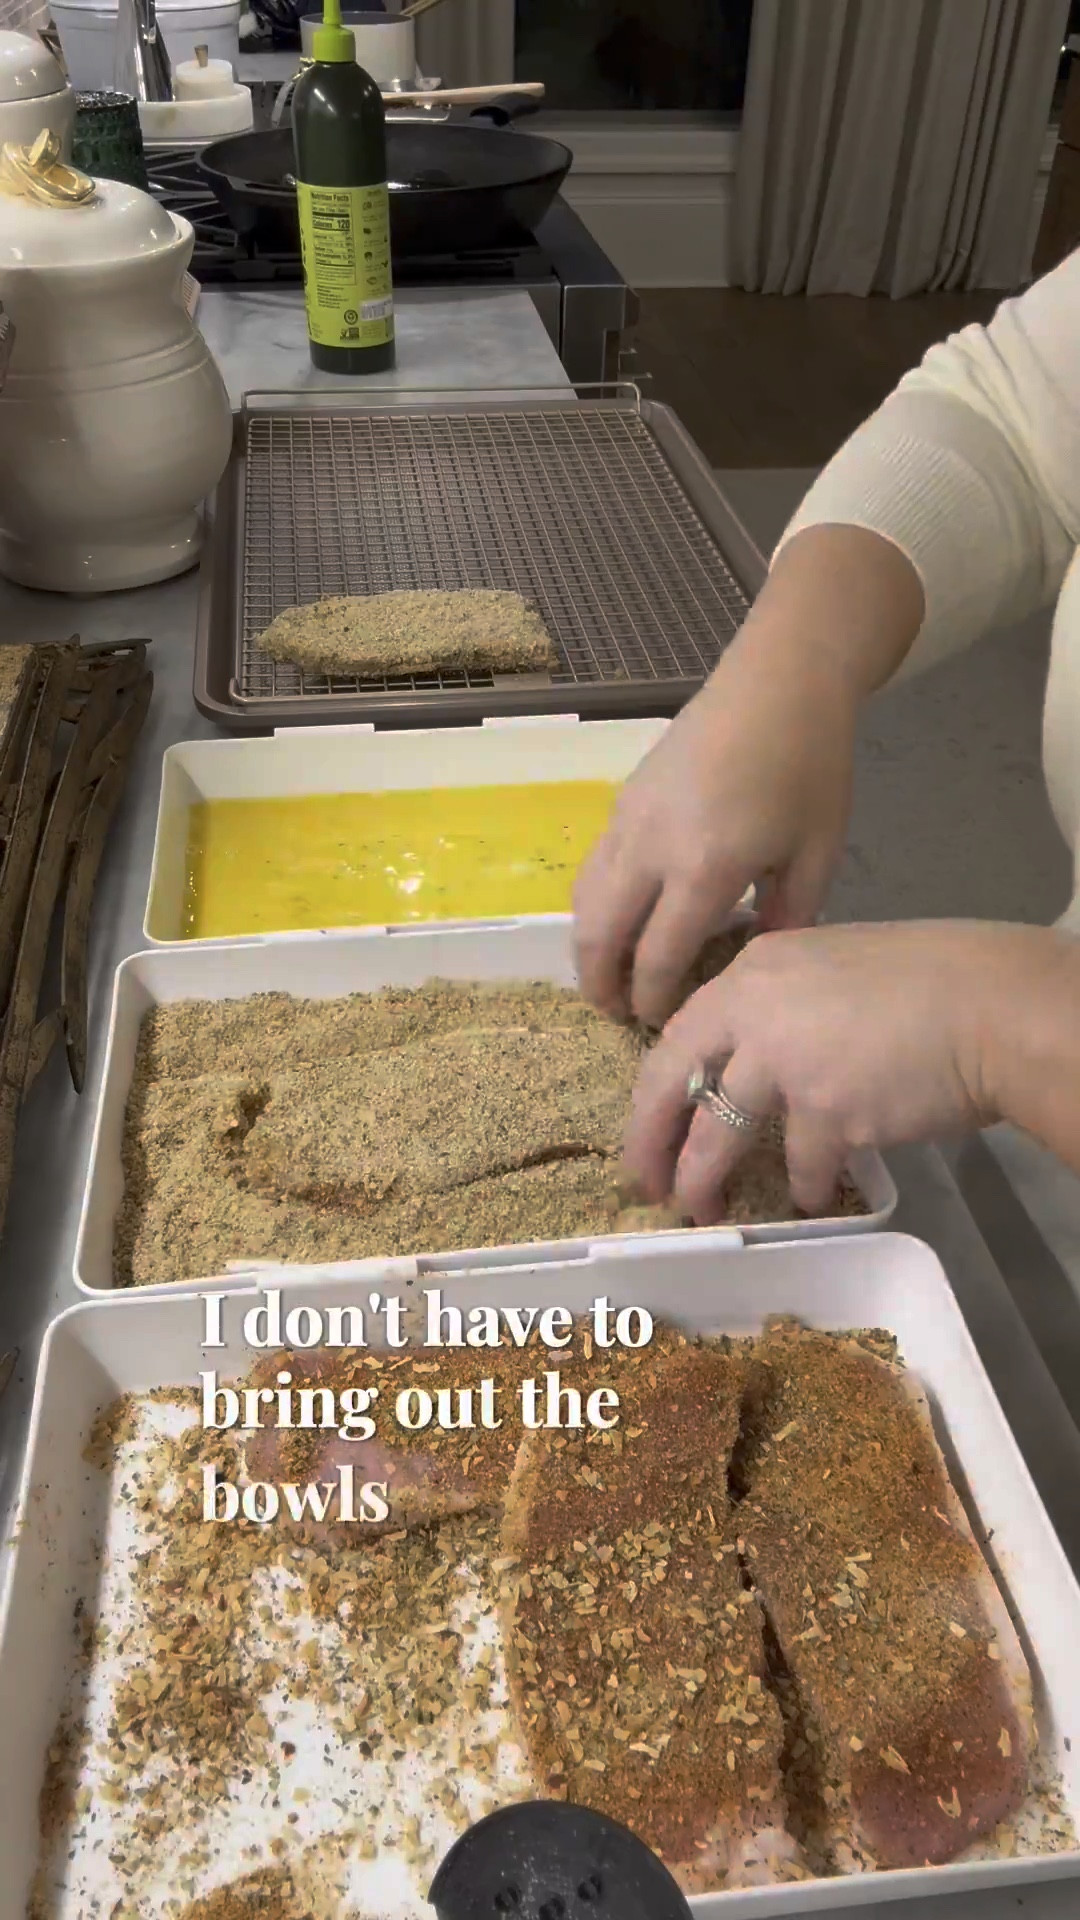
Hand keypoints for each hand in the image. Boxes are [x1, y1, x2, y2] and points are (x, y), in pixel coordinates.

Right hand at [574, 645, 857, 1029]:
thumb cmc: (811, 766)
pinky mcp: (622, 799)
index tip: (661, 1025)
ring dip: (588, 946)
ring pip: (584, 900)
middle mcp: (651, 848)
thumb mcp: (818, 853)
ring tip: (607, 975)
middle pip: (600, 935)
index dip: (654, 999)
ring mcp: (628, 819)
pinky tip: (620, 919)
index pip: (658, 956)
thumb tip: (757, 965)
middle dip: (601, 985)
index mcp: (704, 868)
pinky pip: (594, 867)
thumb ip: (788, 918)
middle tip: (615, 1016)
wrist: (780, 681)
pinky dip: (594, 905)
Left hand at [619, 920, 1043, 1221]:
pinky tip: (814, 1197)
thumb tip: (754, 1051)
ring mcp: (788, 1064)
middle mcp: (755, 1012)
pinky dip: (806, 1187)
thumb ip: (782, 1002)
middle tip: (645, 1182)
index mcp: (752, 972)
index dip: (656, 1088)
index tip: (648, 1123)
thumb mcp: (830, 964)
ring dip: (704, 1181)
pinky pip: (803, 1166)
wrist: (990, 1006)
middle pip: (673, 1083)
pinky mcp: (829, 1113)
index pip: (679, 1034)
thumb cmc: (926, 981)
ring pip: (719, 1136)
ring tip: (702, 1208)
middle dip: (649, 1141)